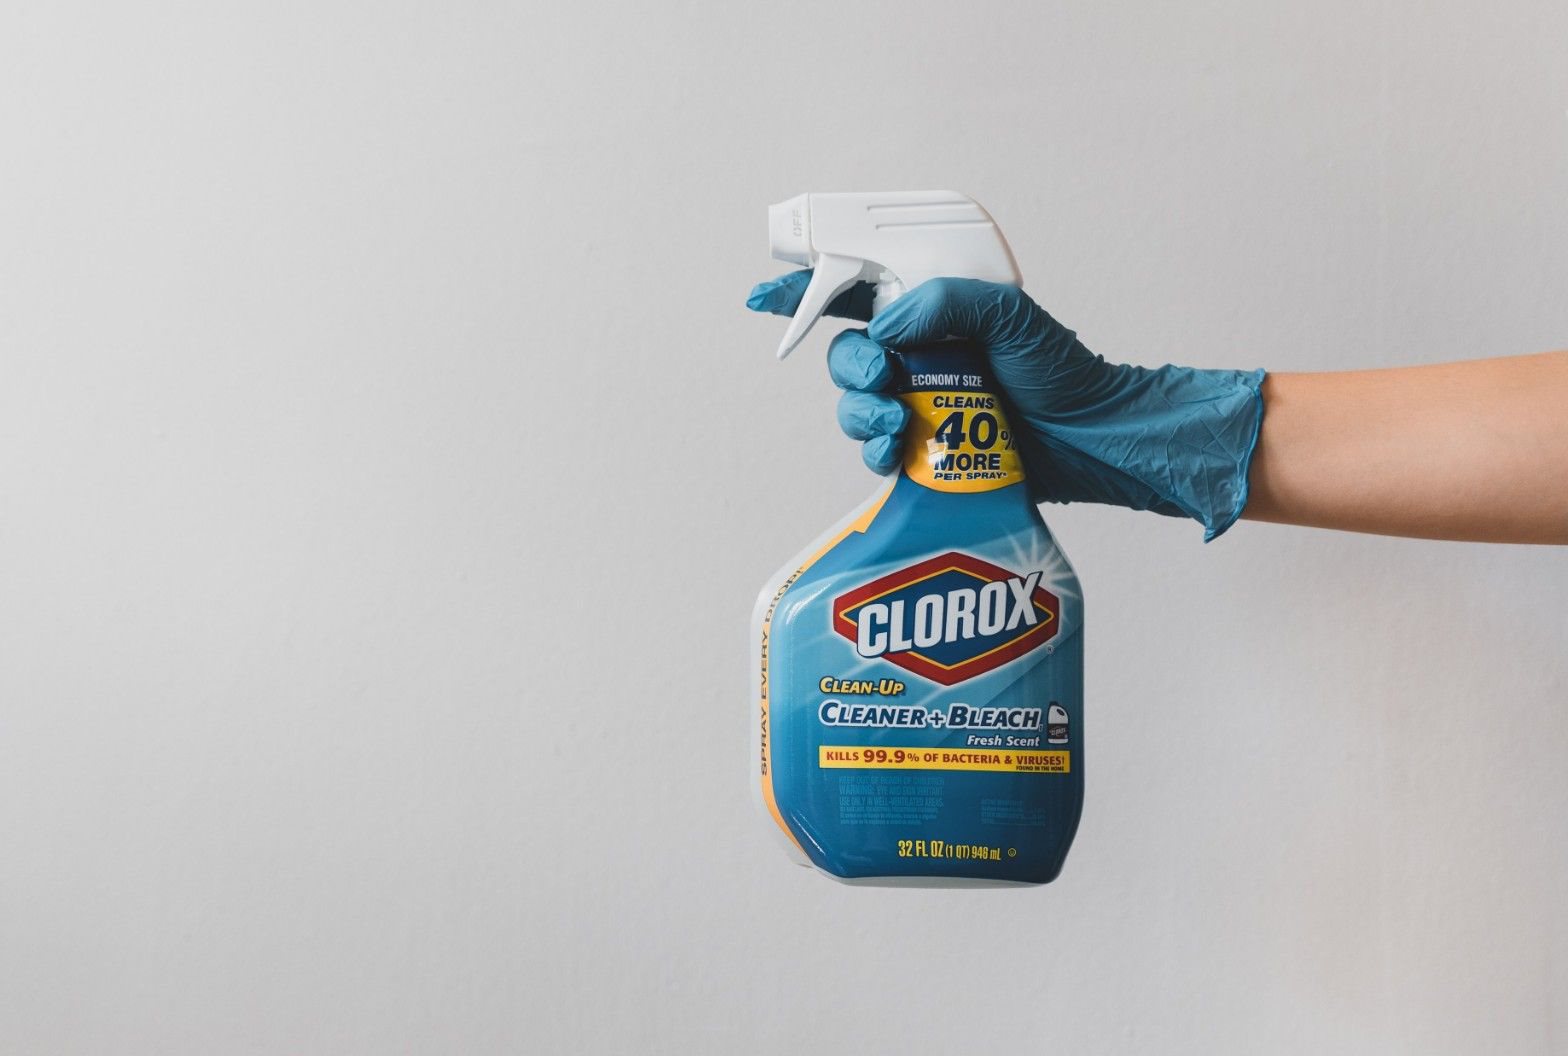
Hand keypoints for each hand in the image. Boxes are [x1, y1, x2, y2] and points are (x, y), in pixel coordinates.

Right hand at [747, 271, 1265, 539]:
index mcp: (930, 310)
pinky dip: (876, 452)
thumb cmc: (1061, 371)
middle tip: (882, 374)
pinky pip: (875, 450)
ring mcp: (917, 402)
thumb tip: (886, 323)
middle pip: (845, 352)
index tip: (765, 296)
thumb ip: (948, 302)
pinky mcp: (923, 450)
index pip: (855, 290)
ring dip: (861, 413)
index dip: (805, 292)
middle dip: (850, 365)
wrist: (1090, 440)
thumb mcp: (1012, 316)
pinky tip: (896, 454)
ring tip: (896, 422)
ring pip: (854, 404)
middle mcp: (916, 354)